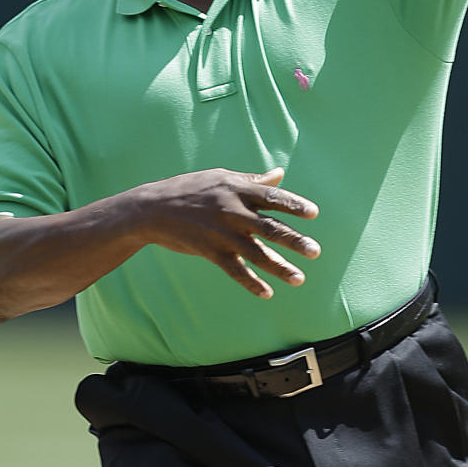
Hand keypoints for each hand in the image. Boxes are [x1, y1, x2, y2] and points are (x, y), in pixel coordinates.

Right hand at [135, 166, 320, 297]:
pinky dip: (252, 283)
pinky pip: (235, 270)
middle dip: (294, 240)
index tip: (313, 213)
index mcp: (237, 188)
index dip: (294, 204)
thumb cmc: (191, 188)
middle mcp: (233, 210)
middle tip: (316, 251)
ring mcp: (222, 233)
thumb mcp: (222, 177)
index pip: (272, 196)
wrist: (152, 209)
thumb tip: (280, 173)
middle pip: (270, 227)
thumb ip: (252, 180)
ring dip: (279, 267)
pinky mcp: (210, 252)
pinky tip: (268, 293)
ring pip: (257, 253)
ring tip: (300, 278)